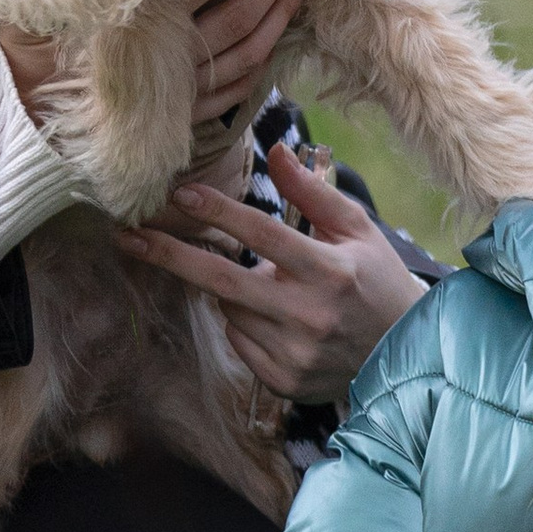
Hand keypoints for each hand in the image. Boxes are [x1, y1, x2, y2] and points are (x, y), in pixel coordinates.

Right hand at [0, 0, 308, 131]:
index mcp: (144, 23)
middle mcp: (172, 54)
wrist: (30, 129)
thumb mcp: (47, 10)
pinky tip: (278, 34)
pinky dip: (262, 60)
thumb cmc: (36, 60)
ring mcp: (185, 87)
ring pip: (247, 49)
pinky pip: (238, 86)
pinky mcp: (187, 111)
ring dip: (280, 14)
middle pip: (237, 13)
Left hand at [116, 140, 427, 404]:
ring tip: (272, 285)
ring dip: (230, 290)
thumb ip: (312, 192)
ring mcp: (294, 353)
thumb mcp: (356, 230)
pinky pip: (238, 341)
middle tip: (128, 236)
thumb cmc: (376, 280)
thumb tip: (275, 150)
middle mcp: (310, 315)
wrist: (405, 354)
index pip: (264, 234)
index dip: (220, 211)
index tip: (180, 192)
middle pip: (223, 282)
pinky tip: (276, 317)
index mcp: (331, 271)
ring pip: (230, 310)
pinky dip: (243, 322)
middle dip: (171, 256)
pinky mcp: (283, 380)